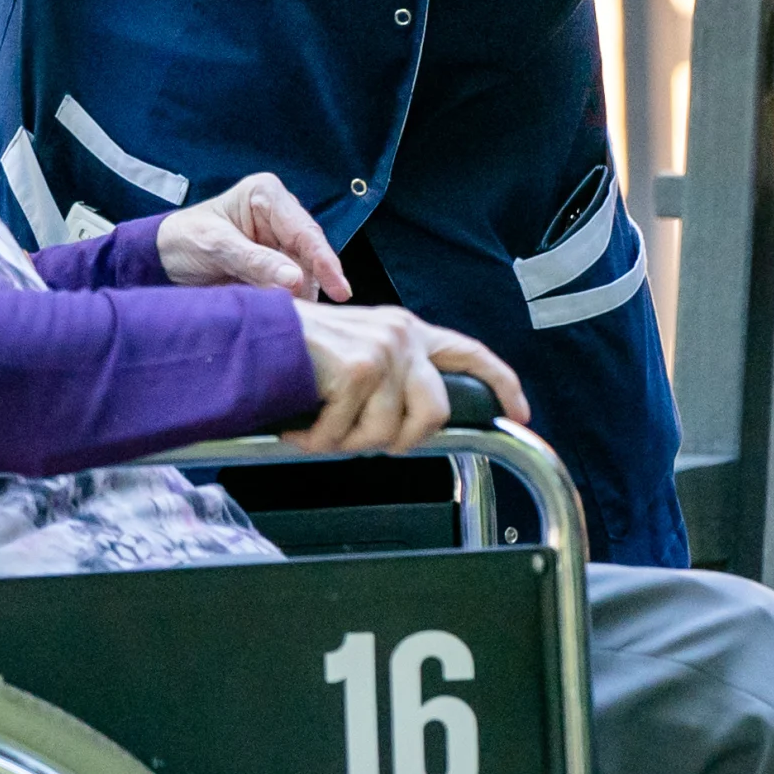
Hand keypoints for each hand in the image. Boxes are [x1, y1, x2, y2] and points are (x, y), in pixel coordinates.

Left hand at [158, 171, 350, 297]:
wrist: (161, 259)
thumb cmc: (182, 240)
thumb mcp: (215, 247)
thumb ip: (255, 261)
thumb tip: (295, 279)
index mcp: (266, 195)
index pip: (305, 231)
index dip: (325, 261)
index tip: (341, 289)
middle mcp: (280, 215)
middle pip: (312, 253)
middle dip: (314, 282)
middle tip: (311, 313)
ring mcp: (280, 242)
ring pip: (307, 273)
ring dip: (303, 296)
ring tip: (294, 316)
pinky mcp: (276, 266)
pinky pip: (293, 286)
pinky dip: (292, 301)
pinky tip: (288, 314)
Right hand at [288, 304, 527, 453]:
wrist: (254, 335)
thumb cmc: (300, 350)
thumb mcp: (361, 355)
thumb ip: (395, 377)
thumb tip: (412, 426)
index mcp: (408, 331)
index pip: (471, 354)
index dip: (502, 384)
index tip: (519, 412)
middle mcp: (402, 336)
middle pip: (435, 413)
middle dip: (401, 439)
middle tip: (361, 438)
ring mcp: (383, 351)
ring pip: (387, 433)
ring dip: (346, 441)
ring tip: (319, 424)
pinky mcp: (359, 369)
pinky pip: (346, 435)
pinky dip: (316, 440)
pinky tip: (300, 424)